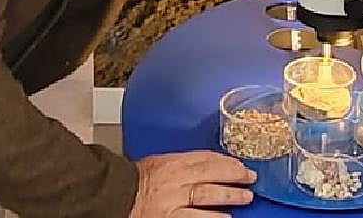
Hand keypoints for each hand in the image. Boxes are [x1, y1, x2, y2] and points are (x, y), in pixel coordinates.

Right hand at [129, 150, 255, 217]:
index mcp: (171, 163)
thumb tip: (210, 164)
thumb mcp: (159, 163)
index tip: (239, 164)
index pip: (205, 158)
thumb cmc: (134, 181)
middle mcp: (174, 182)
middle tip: (250, 178)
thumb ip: (182, 163)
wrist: (113, 198)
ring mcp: (173, 204)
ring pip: (208, 197)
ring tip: (244, 198)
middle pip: (211, 175)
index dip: (226, 161)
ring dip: (229, 198)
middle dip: (234, 176)